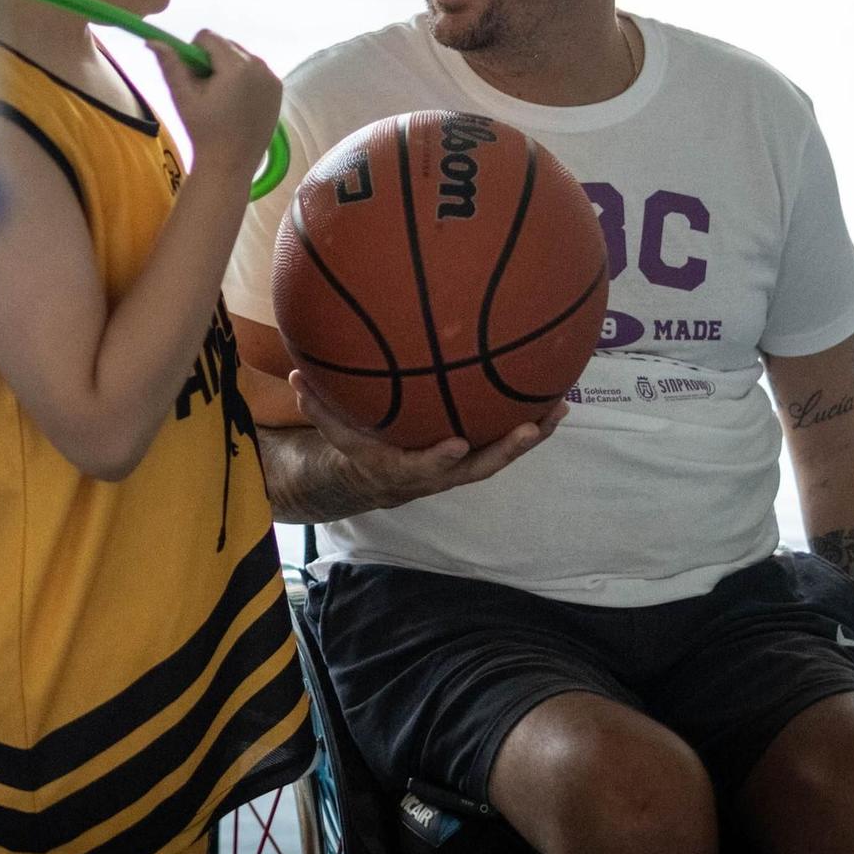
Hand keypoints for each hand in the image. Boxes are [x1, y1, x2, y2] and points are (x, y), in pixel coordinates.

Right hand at [151, 32, 280, 181]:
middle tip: (205, 90)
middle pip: (226, 44)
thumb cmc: (204, 132)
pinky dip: (244, 78)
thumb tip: (153, 41)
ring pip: (241, 56)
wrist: (231, 164)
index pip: (208, 37)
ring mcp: (272, 78)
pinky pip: (256, 70)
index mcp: (236, 66)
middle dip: (212, 60)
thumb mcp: (183, 97)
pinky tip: (236, 103)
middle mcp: (259, 66)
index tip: (193, 77)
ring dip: (228, 68)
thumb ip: (170, 65)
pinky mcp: (278, 89)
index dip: (193, 52)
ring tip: (221, 99)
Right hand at [291, 369, 564, 508]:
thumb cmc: (355, 449)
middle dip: (505, 450)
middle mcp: (439, 473)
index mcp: (404, 469)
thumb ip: (316, 406)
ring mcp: (460, 466)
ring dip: (530, 436)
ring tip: (559, 409)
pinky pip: (504, 441)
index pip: (422, 468)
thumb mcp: (330, 431)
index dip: (439, 460)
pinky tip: (554, 399)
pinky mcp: (474, 453)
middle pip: (477, 467)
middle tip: (529, 429)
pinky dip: (529, 424)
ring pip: (499, 456)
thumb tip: (294, 373)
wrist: (375, 480)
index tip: (456, 444)